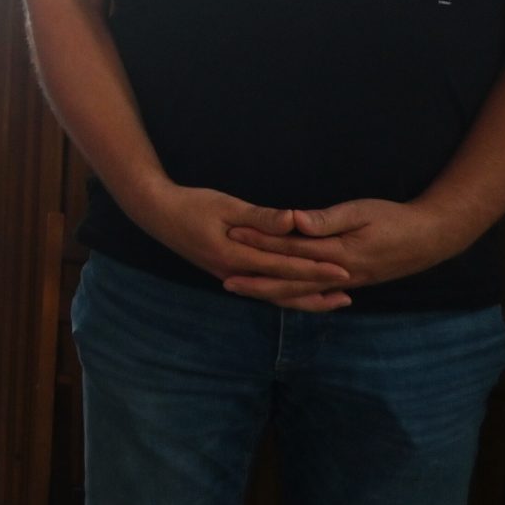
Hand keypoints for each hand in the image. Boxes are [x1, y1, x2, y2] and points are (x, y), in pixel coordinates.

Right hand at [130, 181, 351, 310]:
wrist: (156, 213)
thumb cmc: (191, 204)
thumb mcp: (225, 205)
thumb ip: (260, 217)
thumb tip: (292, 222)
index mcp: (234, 256)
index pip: (283, 267)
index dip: (315, 269)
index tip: (343, 270)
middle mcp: (233, 274)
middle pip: (282, 290)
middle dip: (317, 290)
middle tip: (349, 289)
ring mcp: (230, 277)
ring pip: (274, 295)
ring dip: (305, 298)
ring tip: (334, 300)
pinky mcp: (229, 274)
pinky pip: (264, 290)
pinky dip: (287, 293)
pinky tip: (302, 292)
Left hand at [224, 198, 470, 297]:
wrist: (430, 238)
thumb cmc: (394, 218)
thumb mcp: (361, 211)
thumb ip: (326, 220)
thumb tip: (296, 221)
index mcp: (338, 254)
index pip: (291, 249)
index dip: (261, 243)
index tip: (232, 236)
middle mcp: (339, 275)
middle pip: (289, 280)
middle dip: (256, 280)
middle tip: (224, 280)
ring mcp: (344, 282)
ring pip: (300, 293)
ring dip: (269, 291)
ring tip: (241, 289)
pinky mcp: (349, 282)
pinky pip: (314, 295)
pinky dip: (292, 297)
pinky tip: (276, 296)